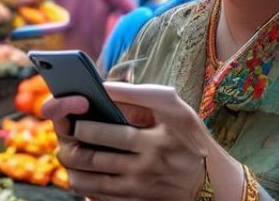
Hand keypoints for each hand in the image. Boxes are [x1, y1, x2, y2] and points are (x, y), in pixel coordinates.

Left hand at [42, 82, 209, 200]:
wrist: (212, 182)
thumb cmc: (190, 136)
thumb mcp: (173, 107)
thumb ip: (137, 94)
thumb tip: (102, 87)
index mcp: (153, 143)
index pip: (105, 134)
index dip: (82, 124)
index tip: (74, 114)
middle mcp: (144, 170)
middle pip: (90, 159)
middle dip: (69, 143)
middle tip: (66, 132)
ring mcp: (137, 191)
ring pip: (86, 181)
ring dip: (71, 165)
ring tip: (70, 150)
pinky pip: (96, 197)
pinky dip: (84, 184)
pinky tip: (83, 170)